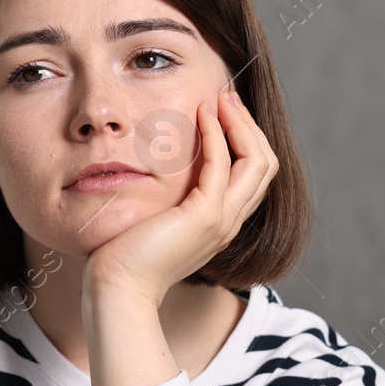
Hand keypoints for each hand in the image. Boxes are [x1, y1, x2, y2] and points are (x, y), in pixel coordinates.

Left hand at [82, 89, 278, 305]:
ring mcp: (221, 220)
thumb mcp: (157, 219)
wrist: (119, 289)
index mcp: (221, 224)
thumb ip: (170, 196)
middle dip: (249, 126)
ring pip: (256, 161)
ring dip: (240, 123)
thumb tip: (160, 163)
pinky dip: (217, 134)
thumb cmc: (126, 257)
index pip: (253, 175)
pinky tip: (202, 115)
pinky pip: (223, 165)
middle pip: (264, 165)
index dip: (245, 139)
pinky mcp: (204, 216)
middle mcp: (229, 222)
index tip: (223, 111)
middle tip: (227, 96)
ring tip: (221, 99)